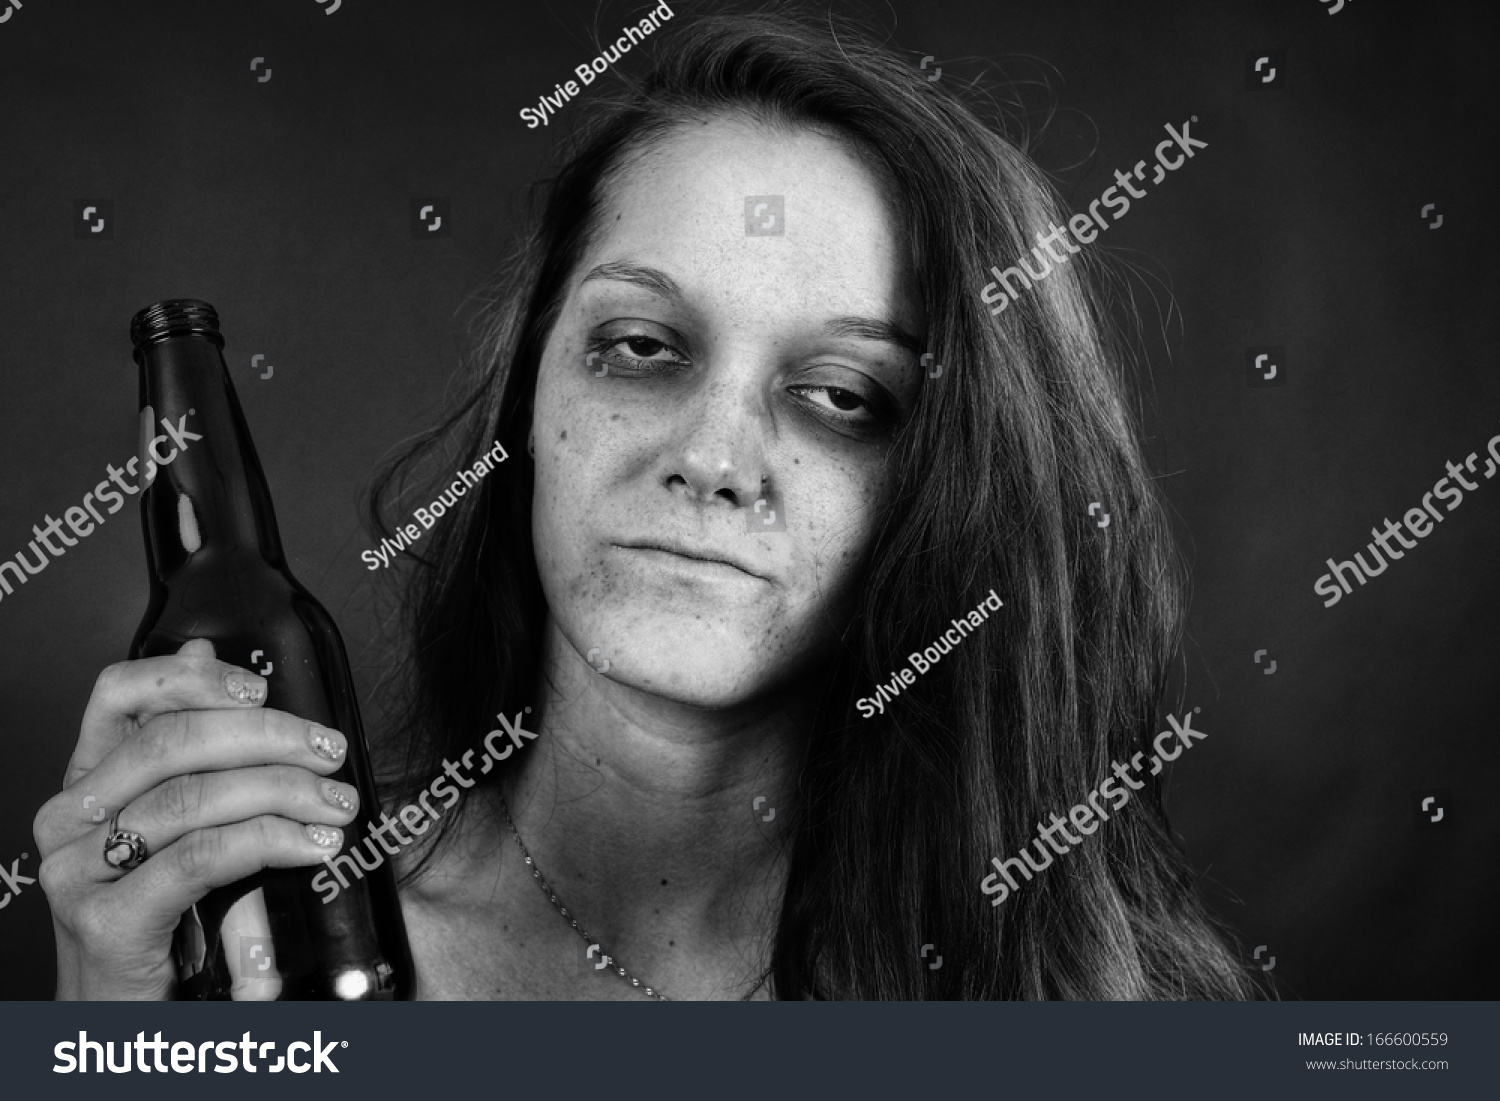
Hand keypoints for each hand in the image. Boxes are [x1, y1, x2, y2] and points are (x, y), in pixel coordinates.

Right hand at [32, 638, 358, 999]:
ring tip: (336, 806)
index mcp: (86, 783)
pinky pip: (203, 858)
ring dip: (284, 792)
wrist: (124, 1020)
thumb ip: (188, 743)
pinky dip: (271, 843)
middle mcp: (70, 821)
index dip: (192, 678)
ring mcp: (80, 873)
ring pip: (194, 799)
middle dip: (268, 737)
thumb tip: (210, 656)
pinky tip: (312, 846)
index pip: (117, 695)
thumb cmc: (160, 918)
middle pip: (171, 742)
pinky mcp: (108, 922)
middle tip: (329, 753)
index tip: (260, 687)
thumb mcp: (176, 822)